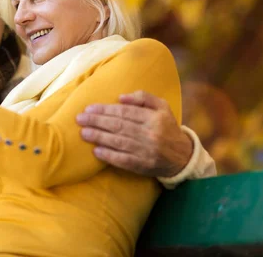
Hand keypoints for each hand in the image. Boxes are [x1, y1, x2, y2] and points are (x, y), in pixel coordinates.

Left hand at [77, 90, 192, 177]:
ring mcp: (146, 151)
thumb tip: (121, 97)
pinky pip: (123, 160)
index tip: (89, 108)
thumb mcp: (162, 107)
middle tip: (80, 119)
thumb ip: (143, 97)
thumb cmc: (167, 127)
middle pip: (119, 126)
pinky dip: (108, 156)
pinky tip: (96, 151)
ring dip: (99, 137)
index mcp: (154, 118)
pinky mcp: (143, 165)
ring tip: (83, 132)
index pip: (125, 112)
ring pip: (119, 142)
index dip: (106, 110)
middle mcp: (150, 133)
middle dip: (97, 122)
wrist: (182, 156)